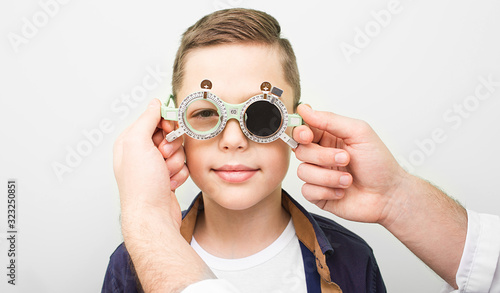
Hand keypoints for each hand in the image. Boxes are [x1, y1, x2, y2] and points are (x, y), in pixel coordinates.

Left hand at [113, 99, 187, 229]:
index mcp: (129, 141)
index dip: (165, 123)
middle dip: (171, 146)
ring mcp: (153, 166)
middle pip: (169, 134)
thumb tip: (155, 104)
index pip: (153, 119)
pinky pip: (181, 166)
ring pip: (178, 151)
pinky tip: (169, 183)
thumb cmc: (141, 185)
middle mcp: (140, 153)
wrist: (153, 216)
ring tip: (165, 174)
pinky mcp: (165, 177)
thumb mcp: (138, 144)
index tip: (168, 130)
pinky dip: (179, 174)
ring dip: (176, 162)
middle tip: (163, 156)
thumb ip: (146, 119)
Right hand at [293, 104, 407, 224]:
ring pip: (302, 171)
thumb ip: (330, 120)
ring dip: (328, 177)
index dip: (300, 132)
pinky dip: (326, 191)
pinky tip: (341, 191)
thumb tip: (305, 109)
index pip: (303, 129)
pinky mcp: (318, 194)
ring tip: (348, 179)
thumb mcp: (359, 133)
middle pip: (300, 150)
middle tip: (345, 159)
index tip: (307, 136)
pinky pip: (307, 191)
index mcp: (329, 137)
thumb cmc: (379, 164)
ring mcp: (318, 175)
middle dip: (323, 156)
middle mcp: (321, 155)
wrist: (388, 195)